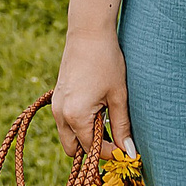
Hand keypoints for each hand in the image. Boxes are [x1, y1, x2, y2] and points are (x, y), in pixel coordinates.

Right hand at [52, 33, 134, 158]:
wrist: (88, 32)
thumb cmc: (106, 61)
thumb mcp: (118, 96)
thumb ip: (122, 127)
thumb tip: (129, 152)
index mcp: (75, 117)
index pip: (92, 150)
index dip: (111, 152)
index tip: (126, 150)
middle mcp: (60, 115)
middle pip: (74, 150)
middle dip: (93, 149)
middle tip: (114, 137)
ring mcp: (55, 106)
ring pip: (68, 136)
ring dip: (85, 136)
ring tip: (106, 118)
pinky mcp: (56, 98)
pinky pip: (65, 122)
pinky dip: (79, 124)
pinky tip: (96, 108)